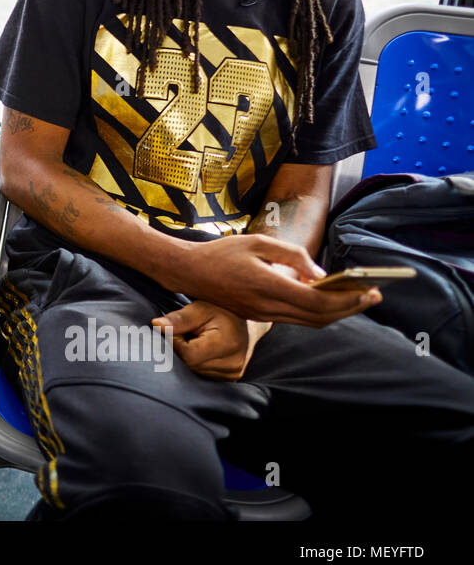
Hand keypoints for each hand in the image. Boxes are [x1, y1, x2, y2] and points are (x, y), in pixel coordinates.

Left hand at [152, 301, 269, 380]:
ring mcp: (232, 374)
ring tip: (195, 341)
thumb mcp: (199, 309)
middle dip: (179, 350)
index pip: (188, 354)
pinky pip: (201, 374)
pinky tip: (200, 351)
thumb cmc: (221, 311)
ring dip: (187, 357)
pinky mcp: (229, 379)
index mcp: (227, 344)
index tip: (176, 329)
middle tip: (185, 334)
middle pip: (189, 365)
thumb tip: (156, 324)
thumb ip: (179, 319)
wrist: (246, 322)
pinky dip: (195, 364)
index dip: (175, 342)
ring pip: (193, 371)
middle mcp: (232, 364)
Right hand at [159, 234, 380, 327]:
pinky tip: (329, 301)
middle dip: (350, 308)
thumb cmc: (223, 252)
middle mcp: (267, 306)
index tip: (370, 290)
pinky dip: (318, 314)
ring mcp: (262, 315)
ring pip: (310, 322)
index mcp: (267, 285)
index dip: (347, 299)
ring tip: (358, 299)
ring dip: (337, 314)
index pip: (317, 300)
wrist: (189, 271)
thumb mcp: (258, 242)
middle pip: (319, 317)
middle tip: (374, 296)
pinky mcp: (259, 316)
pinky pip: (297, 320)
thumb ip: (293, 256)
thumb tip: (321, 273)